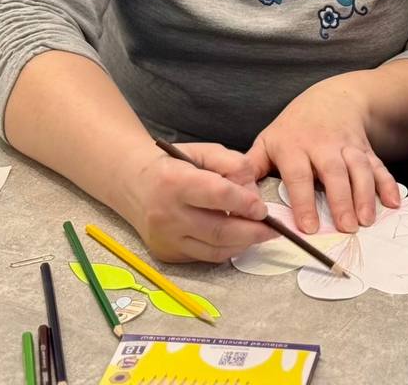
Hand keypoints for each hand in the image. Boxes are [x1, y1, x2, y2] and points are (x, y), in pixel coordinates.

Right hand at [122, 141, 275, 262]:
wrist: (134, 184)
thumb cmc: (174, 164)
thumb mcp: (203, 151)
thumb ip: (232, 163)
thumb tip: (253, 192)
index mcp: (174, 180)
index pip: (218, 195)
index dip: (245, 203)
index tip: (263, 208)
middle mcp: (166, 213)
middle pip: (218, 230)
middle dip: (252, 232)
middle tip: (272, 229)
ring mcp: (165, 238)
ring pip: (214, 250)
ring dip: (243, 244)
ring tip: (259, 234)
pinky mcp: (167, 254)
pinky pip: (204, 257)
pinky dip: (226, 250)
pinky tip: (237, 239)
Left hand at [246, 77, 400, 233]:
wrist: (332, 98)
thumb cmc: (295, 127)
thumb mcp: (269, 139)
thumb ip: (253, 166)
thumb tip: (234, 191)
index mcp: (293, 146)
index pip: (298, 175)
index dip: (304, 201)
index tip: (309, 227)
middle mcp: (322, 145)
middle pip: (334, 173)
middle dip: (341, 201)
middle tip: (347, 228)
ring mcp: (347, 146)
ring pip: (358, 169)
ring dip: (365, 195)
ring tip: (367, 221)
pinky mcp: (365, 149)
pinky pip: (378, 166)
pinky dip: (387, 184)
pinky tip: (392, 202)